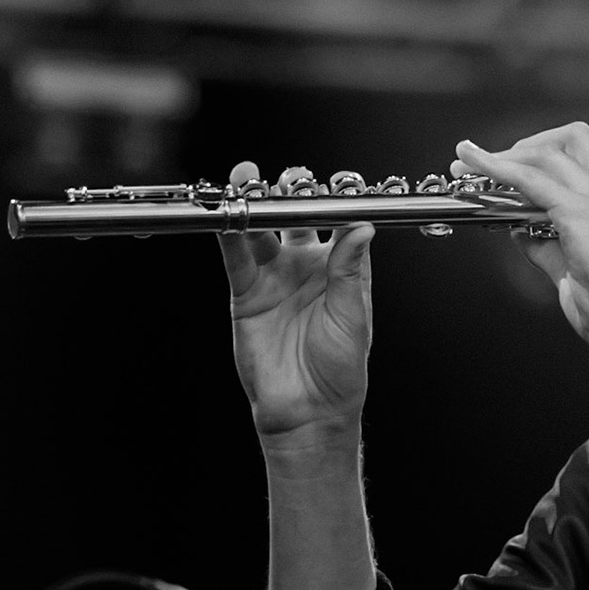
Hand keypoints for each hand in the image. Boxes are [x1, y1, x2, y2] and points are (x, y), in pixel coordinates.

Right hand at [218, 161, 374, 444]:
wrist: (307, 410)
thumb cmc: (340, 369)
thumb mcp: (352, 316)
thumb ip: (350, 270)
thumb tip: (362, 227)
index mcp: (340, 269)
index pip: (334, 222)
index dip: (330, 200)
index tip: (329, 184)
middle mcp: (306, 267)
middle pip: (294, 218)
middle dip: (288, 193)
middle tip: (286, 179)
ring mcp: (275, 278)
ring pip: (261, 231)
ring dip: (253, 205)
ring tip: (247, 180)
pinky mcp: (247, 295)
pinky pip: (236, 259)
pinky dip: (229, 236)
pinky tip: (226, 216)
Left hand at [453, 123, 588, 360]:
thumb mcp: (574, 264)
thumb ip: (546, 243)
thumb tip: (519, 231)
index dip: (557, 146)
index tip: (525, 159)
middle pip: (572, 137)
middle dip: (531, 144)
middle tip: (499, 163)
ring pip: (545, 154)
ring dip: (503, 156)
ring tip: (472, 164)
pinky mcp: (578, 211)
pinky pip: (529, 179)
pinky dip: (496, 168)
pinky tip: (475, 165)